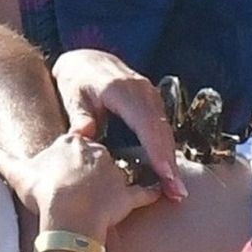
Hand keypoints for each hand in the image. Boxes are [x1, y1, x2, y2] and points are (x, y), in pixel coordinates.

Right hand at [0, 133, 162, 237]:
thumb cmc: (42, 191)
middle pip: (97, 155)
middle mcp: (98, 152)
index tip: (60, 169)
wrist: (67, 214)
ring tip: (103, 196)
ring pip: (119, 172)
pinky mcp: (127, 195)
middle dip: (91, 167)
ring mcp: (115, 173)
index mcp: (72, 142)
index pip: (74, 141)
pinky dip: (150, 194)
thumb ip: (2, 160)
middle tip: (79, 186)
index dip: (67, 156)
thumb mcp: (16, 173)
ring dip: (115, 181)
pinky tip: (156, 194)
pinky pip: (143, 193)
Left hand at [50, 49, 186, 199]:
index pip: (145, 122)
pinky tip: (169, 175)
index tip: (165, 173)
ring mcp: (151, 96)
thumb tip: (82, 136)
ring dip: (172, 161)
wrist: (87, 60)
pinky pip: (163, 130)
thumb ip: (80, 116)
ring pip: (166, 132)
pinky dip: (167, 152)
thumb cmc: (77, 80)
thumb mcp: (74, 96)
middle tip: (177, 192)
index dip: (157, 149)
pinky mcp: (153, 104)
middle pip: (161, 131)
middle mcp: (143, 92)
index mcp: (122, 90)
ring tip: (177, 191)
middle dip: (170, 162)